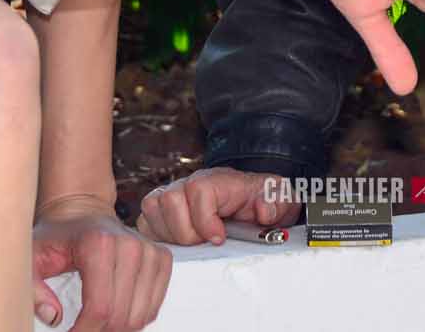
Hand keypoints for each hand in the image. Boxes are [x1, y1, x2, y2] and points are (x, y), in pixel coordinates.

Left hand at [31, 201, 170, 331]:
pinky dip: (135, 319)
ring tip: (96, 323)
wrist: (82, 212)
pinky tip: (115, 313)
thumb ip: (34, 290)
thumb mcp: (33, 258)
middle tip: (82, 329)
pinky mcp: (161, 258)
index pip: (99, 308)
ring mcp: (149, 251)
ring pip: (140, 317)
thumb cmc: (58, 235)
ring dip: (117, 329)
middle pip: (120, 316)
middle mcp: (129, 245)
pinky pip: (153, 307)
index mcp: (98, 243)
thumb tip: (53, 316)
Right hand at [137, 167, 299, 246]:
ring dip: (171, 234)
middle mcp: (190, 183)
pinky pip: (144, 221)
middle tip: (204, 242)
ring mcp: (172, 195)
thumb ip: (276, 202)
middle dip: (187, 231)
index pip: (199, 190)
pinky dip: (158, 237)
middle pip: (169, 200)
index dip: (205, 219)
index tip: (219, 238)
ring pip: (152, 209)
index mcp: (219, 180)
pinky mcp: (160, 212)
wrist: (255, 201)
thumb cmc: (262, 201)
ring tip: (193, 243)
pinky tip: (179, 244)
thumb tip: (263, 211)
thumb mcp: (280, 199)